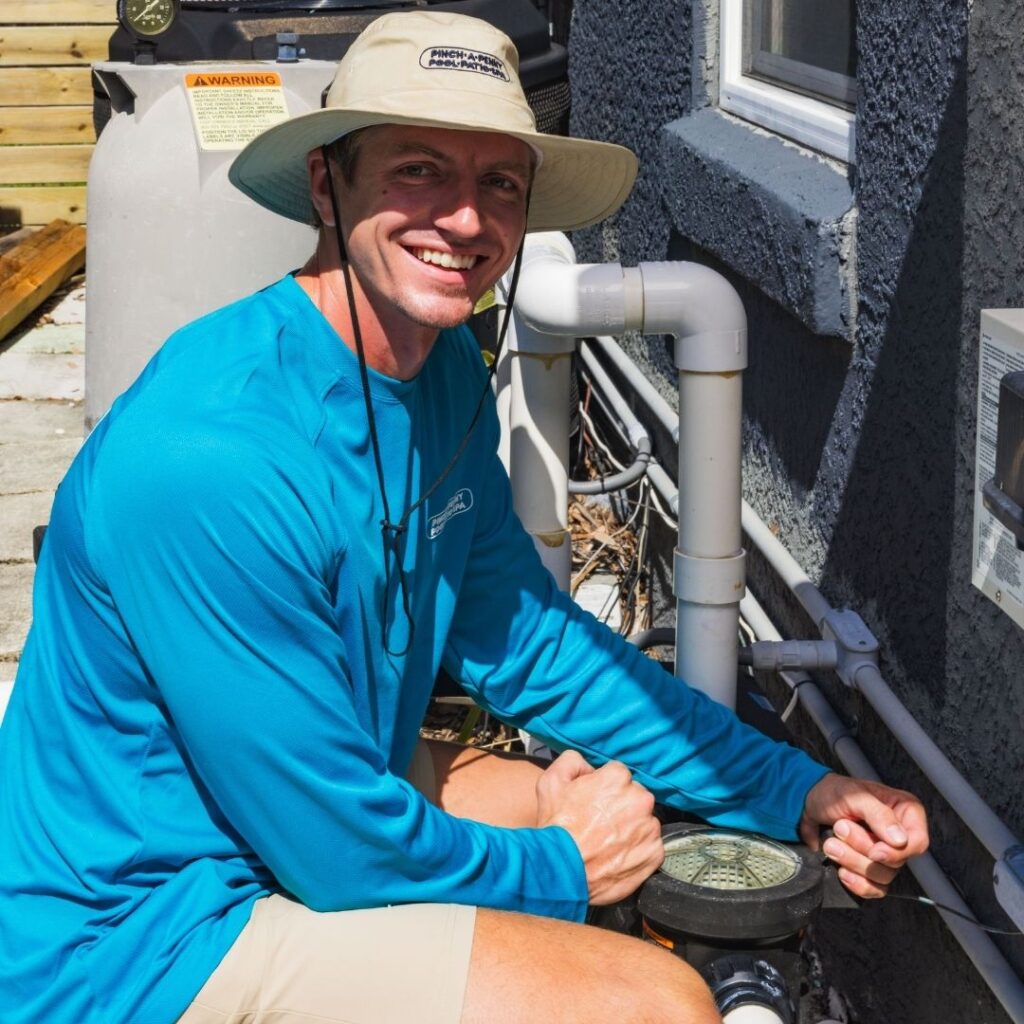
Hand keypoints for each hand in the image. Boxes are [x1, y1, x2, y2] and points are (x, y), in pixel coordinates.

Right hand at [536, 751, 662, 904]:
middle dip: (622, 806)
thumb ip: (572, 761)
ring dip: (632, 828)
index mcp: (617, 779)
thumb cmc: (557, 828)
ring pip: (645, 821)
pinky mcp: (654, 853)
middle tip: (601, 823)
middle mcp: (639, 799)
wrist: (562, 872)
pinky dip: (639, 850)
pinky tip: (618, 855)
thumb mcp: (551, 782)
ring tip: (609, 842)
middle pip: (635, 796)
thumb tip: (588, 765)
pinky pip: (651, 845)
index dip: (604, 788)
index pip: (618, 775)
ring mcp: (649, 828)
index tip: (594, 802)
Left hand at [799, 773, 928, 897]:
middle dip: (862, 849)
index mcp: (905, 811)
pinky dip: (856, 882)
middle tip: (840, 828)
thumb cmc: (834, 792)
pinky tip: (840, 870)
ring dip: (853, 862)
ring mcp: (886, 854)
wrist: (808, 802)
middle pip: (896, 862)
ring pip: (882, 876)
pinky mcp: (871, 870)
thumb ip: (878, 814)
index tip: (874, 851)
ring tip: (832, 843)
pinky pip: (873, 888)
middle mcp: (900, 835)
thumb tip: (900, 840)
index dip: (896, 852)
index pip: (917, 842)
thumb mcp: (855, 795)